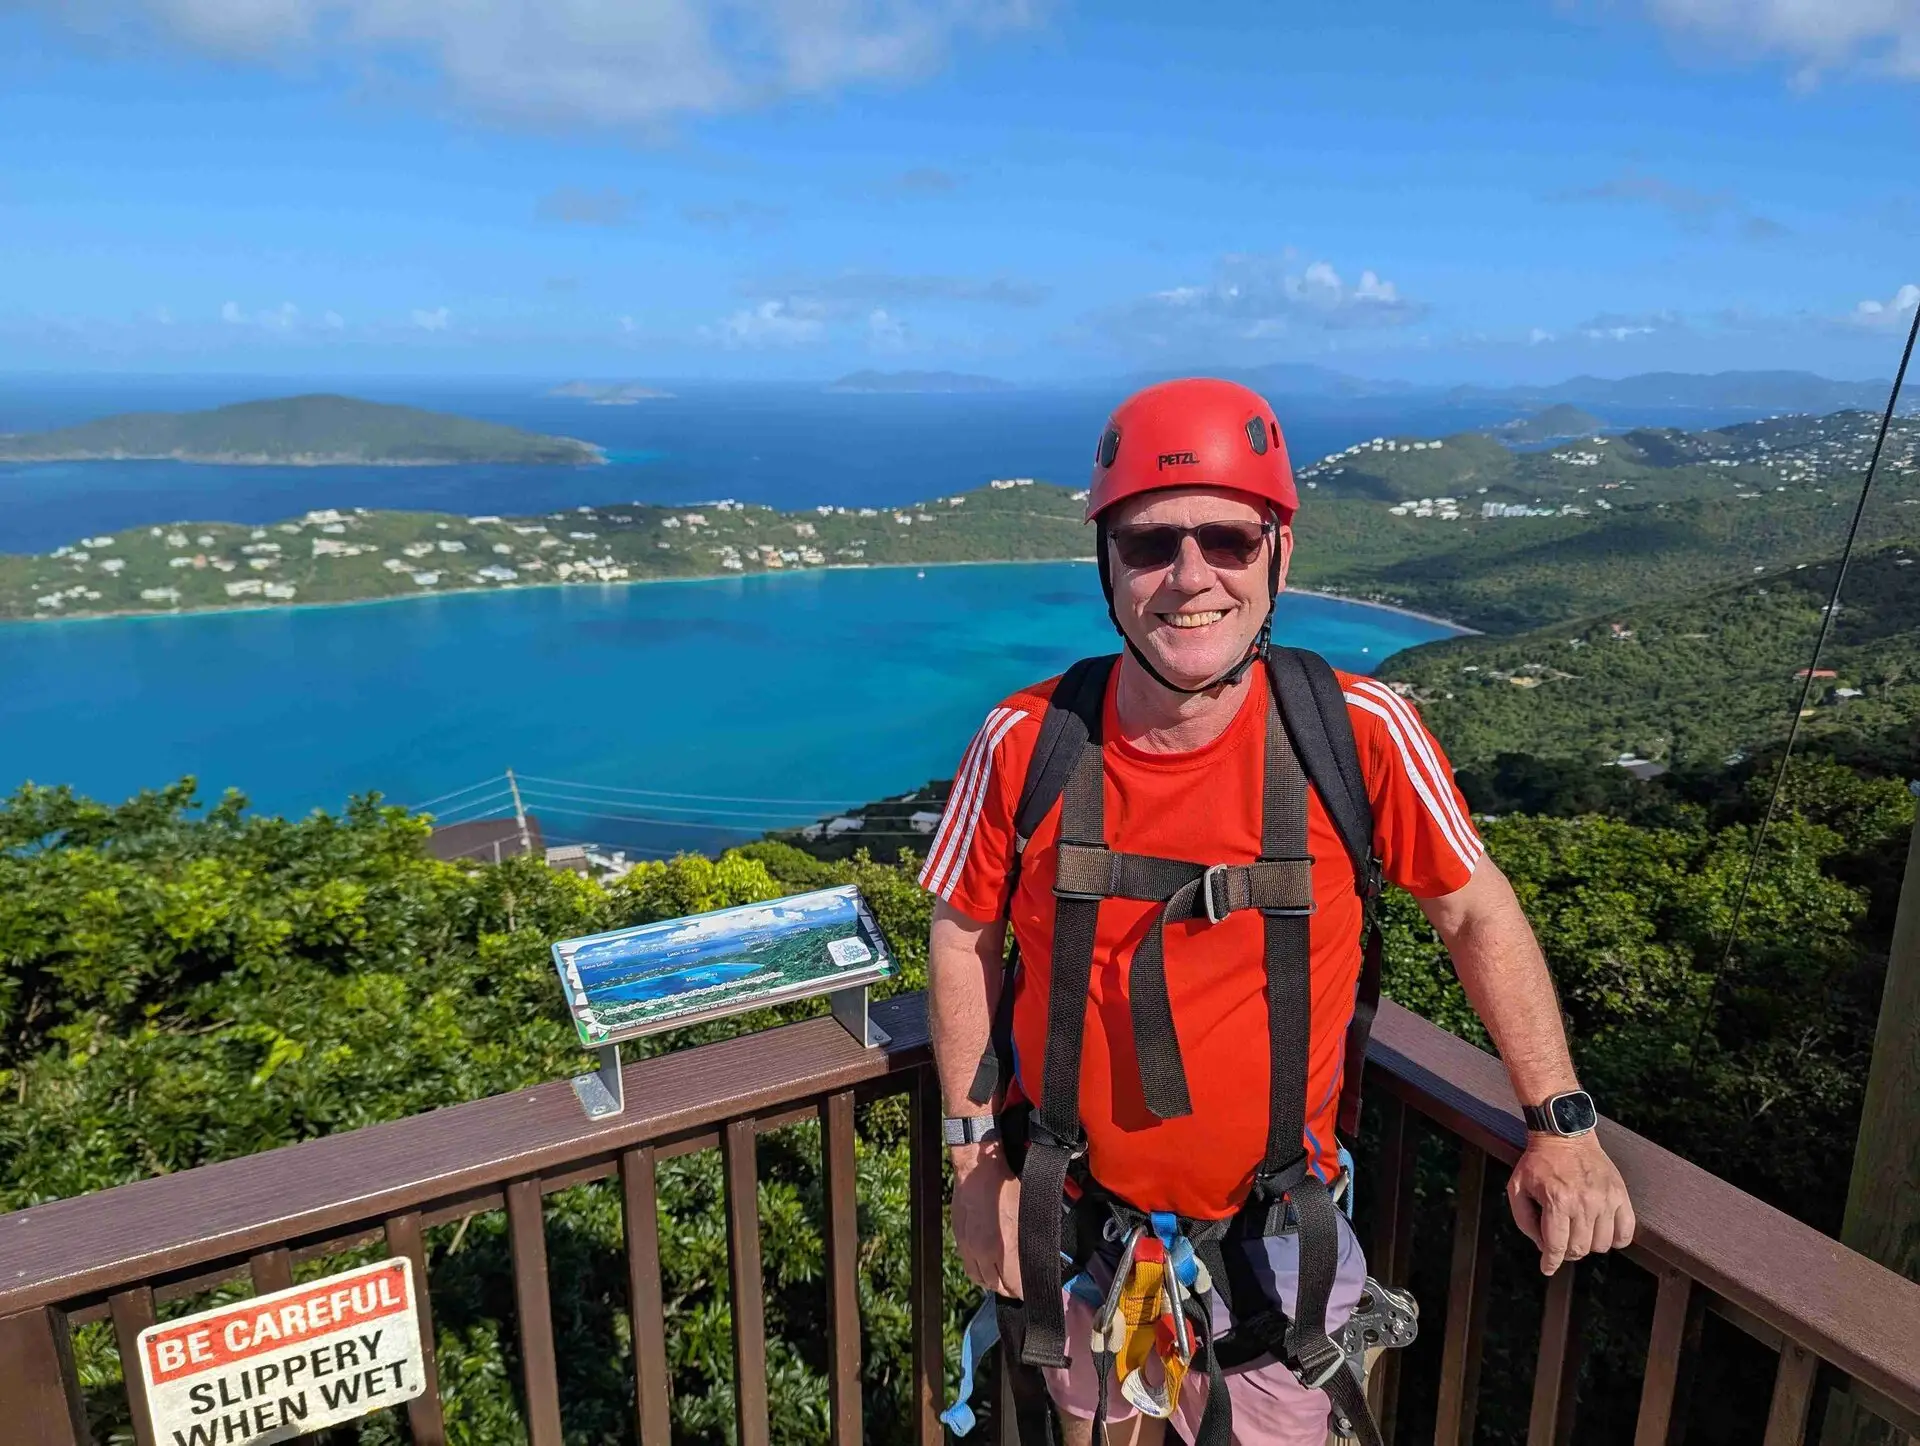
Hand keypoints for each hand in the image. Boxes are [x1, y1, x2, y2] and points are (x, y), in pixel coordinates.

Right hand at [951, 1142, 1023, 1298]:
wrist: (977, 1170)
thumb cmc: (1006, 1187)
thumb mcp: (1029, 1214)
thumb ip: (1033, 1241)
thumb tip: (1042, 1258)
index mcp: (1003, 1249)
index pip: (1016, 1285)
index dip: (1027, 1291)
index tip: (1037, 1291)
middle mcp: (984, 1253)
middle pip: (998, 1287)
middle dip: (1012, 1290)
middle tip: (1022, 1285)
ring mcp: (969, 1248)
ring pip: (982, 1281)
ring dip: (995, 1284)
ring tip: (1005, 1279)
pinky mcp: (959, 1241)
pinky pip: (970, 1268)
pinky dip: (980, 1274)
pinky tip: (988, 1268)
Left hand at [1507, 1132, 1634, 1274]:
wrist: (1564, 1134)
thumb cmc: (1538, 1162)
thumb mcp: (1517, 1188)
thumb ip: (1525, 1221)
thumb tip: (1542, 1246)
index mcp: (1557, 1201)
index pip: (1557, 1246)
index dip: (1550, 1262)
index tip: (1547, 1268)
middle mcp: (1584, 1203)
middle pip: (1580, 1249)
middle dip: (1566, 1252)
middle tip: (1560, 1243)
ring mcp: (1606, 1200)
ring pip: (1601, 1245)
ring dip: (1588, 1244)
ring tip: (1578, 1231)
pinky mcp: (1621, 1195)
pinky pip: (1626, 1232)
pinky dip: (1615, 1239)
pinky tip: (1602, 1232)